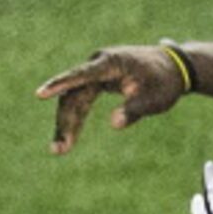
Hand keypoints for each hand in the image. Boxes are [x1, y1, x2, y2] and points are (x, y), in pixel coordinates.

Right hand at [36, 45, 190, 154]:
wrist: (172, 68)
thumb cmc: (164, 82)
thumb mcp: (155, 99)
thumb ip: (134, 109)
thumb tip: (114, 124)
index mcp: (111, 63)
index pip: (81, 75)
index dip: (61, 84)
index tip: (41, 93)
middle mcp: (98, 65)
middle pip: (73, 93)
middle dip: (65, 121)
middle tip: (59, 149)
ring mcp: (95, 74)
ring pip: (73, 99)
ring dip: (67, 124)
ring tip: (59, 150)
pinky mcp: (96, 83)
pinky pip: (80, 101)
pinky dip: (75, 120)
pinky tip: (68, 140)